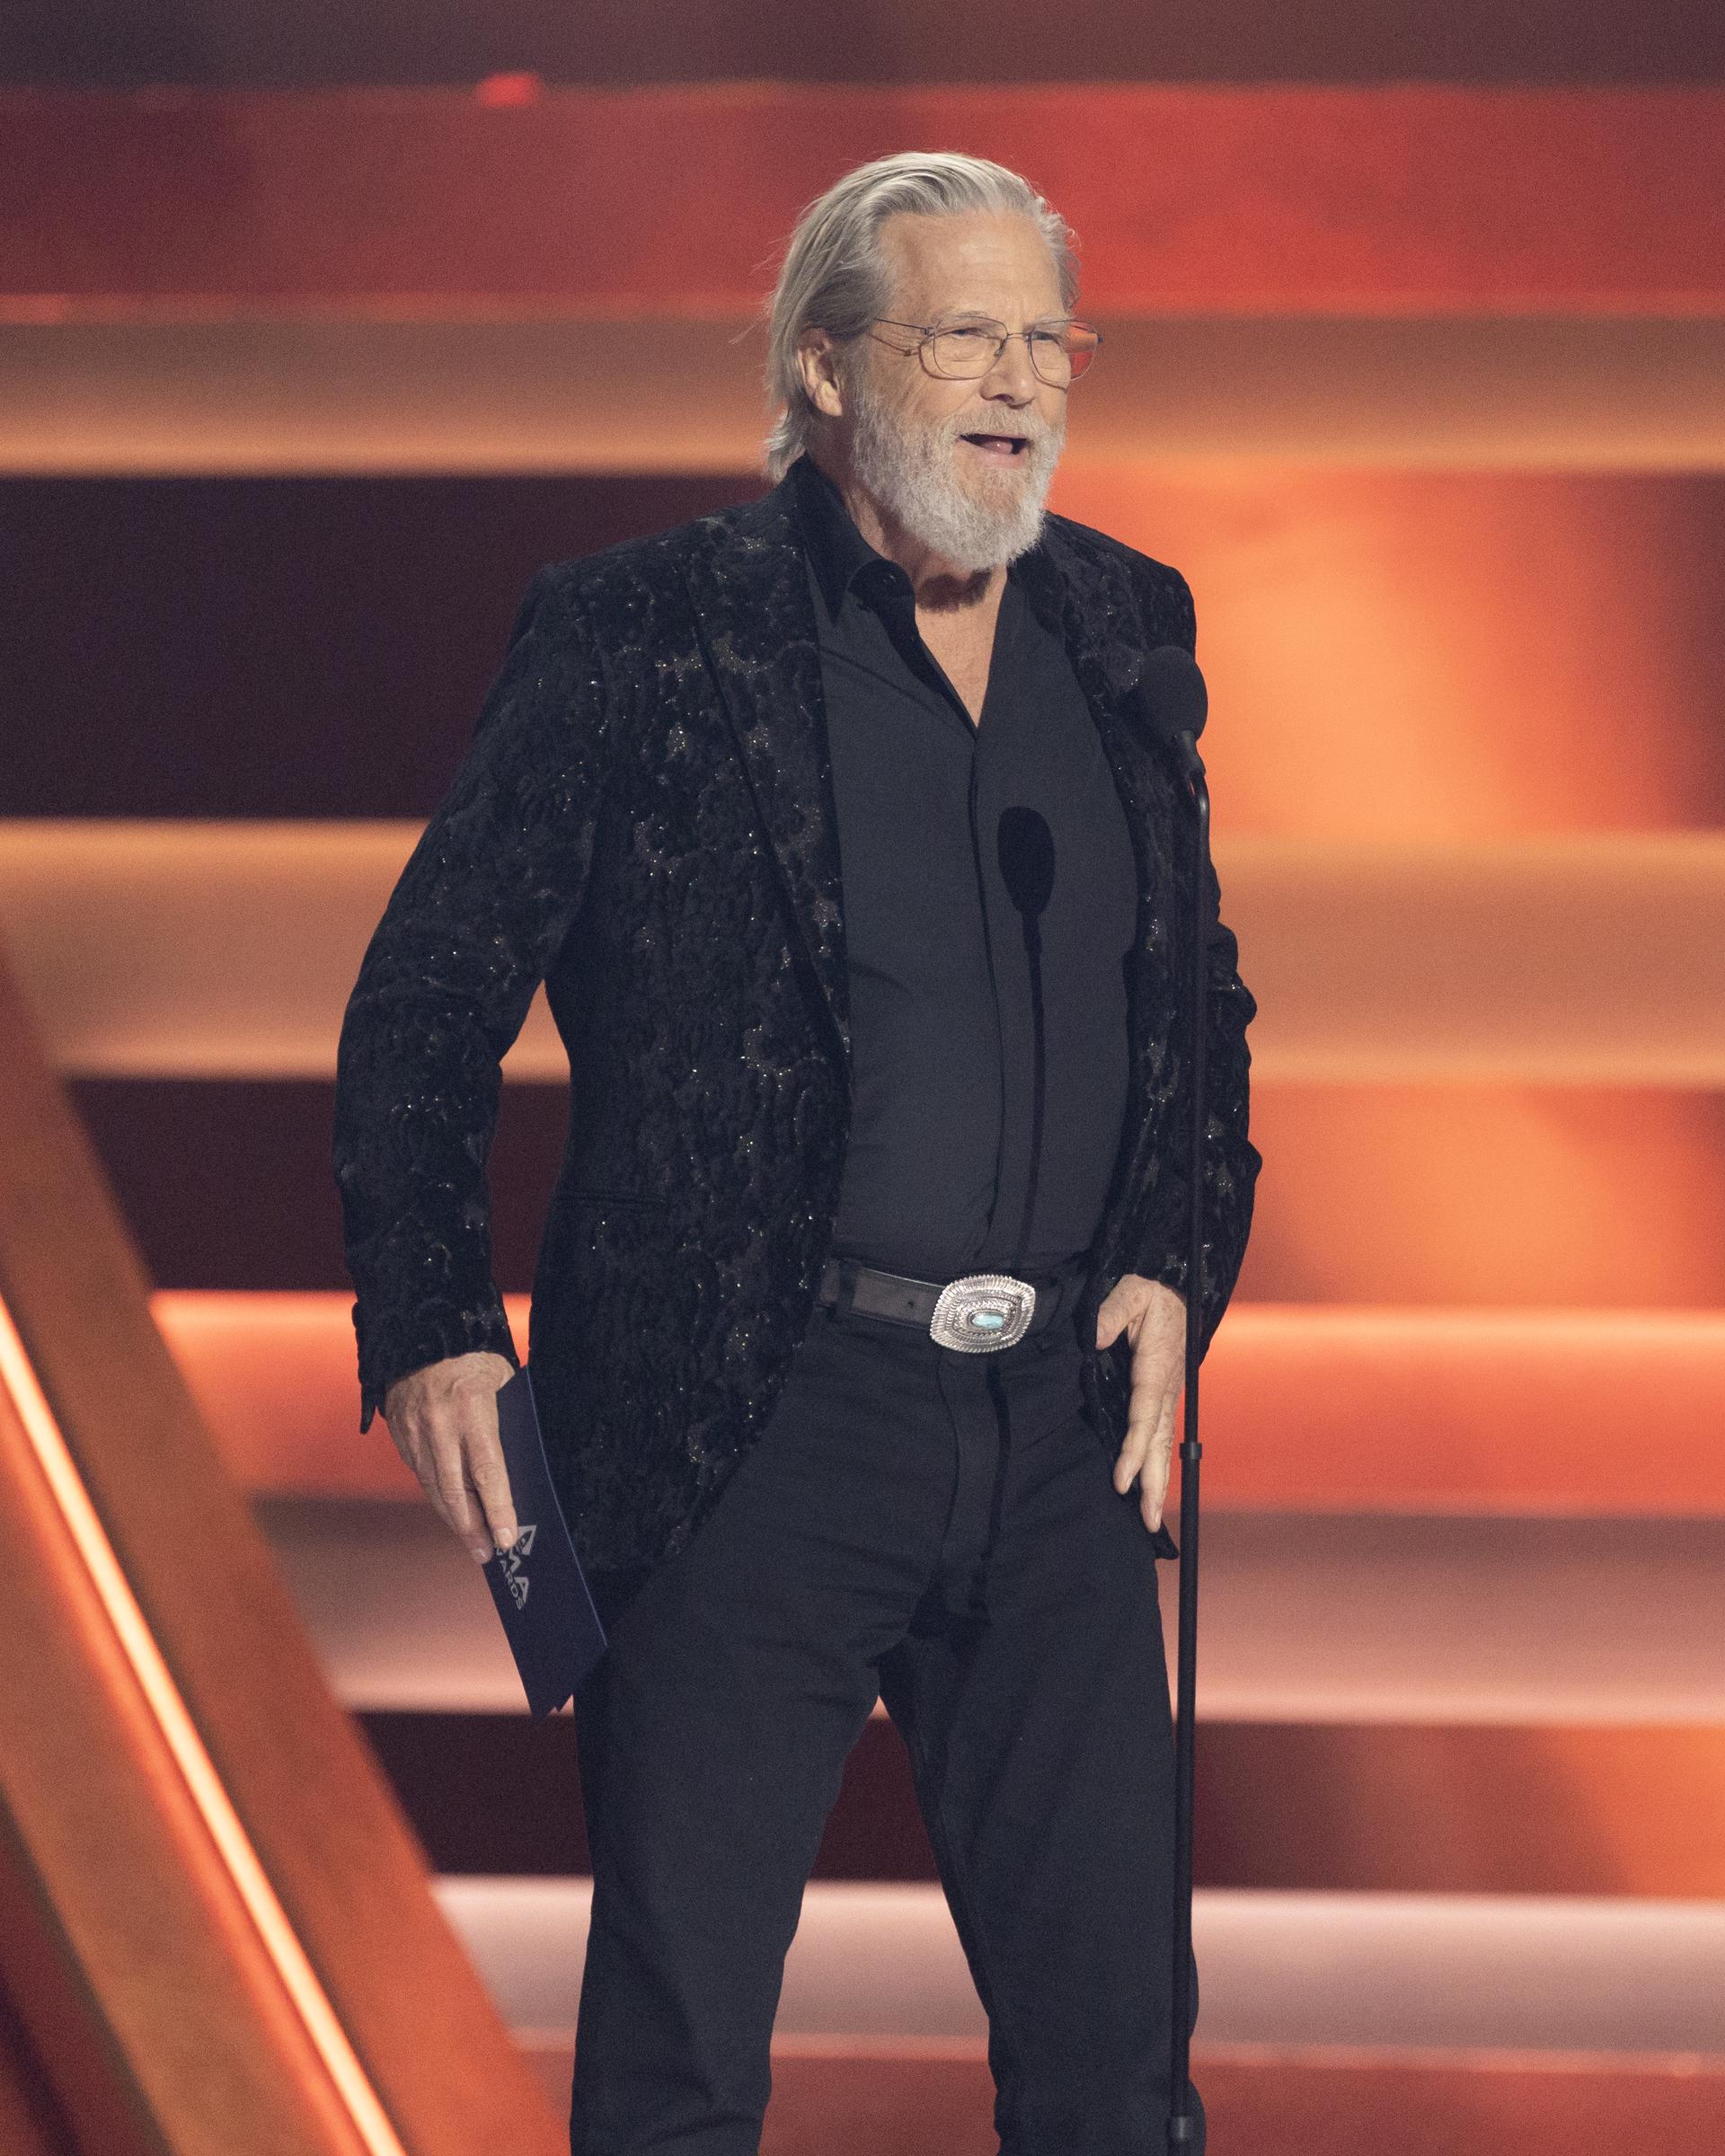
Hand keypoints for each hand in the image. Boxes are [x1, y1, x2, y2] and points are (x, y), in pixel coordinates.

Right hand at [381, 1351, 519, 1561]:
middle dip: (473, 1528)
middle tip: (488, 1554)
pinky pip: (421, 1474)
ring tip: (473, 1542)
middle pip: (456, 1491)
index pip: (487, 1472)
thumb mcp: (504, 1381)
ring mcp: (414, 1432)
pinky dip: (438, 1495)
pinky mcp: (400, 1435)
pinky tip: (452, 1510)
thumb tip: (525, 1465)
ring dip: (454, 1519)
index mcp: (471, 1409)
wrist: (420, 1331)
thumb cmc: (474, 1357)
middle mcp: (439, 1425)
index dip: (498, 1509)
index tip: (507, 1537)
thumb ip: (512, 1420)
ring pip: (435, 1488)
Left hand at [1095, 1274, 1185, 1533]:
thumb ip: (1111, 1313)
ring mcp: (1168, 1395)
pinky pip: (1161, 1434)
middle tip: (1146, 1520)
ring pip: (1163, 1444)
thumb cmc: (1150, 1289)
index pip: (1143, 1416)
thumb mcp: (1130, 1291)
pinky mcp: (1164, 1396)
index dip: (1133, 1451)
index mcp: (1156, 1368)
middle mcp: (1166, 1388)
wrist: (1177, 1285)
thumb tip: (1096, 1339)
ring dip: (1158, 1480)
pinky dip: (1158, 1463)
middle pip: (1159, 1442)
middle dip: (1153, 1483)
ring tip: (1150, 1517)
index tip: (1121, 1480)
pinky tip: (1150, 1485)